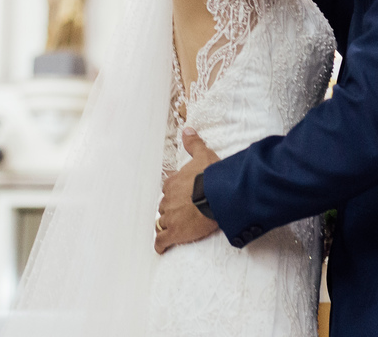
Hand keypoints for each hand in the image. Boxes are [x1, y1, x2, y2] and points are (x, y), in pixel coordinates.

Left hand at [155, 127, 219, 253]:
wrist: (216, 195)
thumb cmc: (212, 175)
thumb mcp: (204, 155)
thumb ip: (193, 143)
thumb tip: (187, 129)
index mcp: (173, 182)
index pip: (168, 189)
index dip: (175, 193)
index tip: (183, 195)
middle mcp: (167, 199)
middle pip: (165, 206)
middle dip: (172, 209)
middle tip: (184, 212)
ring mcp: (169, 217)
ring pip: (162, 222)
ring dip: (167, 225)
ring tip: (175, 228)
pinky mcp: (174, 232)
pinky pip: (162, 240)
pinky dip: (160, 245)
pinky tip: (162, 248)